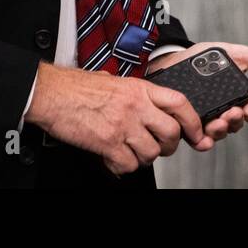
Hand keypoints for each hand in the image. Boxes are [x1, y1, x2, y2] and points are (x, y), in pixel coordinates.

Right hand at [25, 61, 214, 175]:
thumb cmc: (76, 86)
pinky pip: (128, 164)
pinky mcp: (108, 143)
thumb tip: (145, 103)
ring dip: (144, 157)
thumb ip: (133, 92)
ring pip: (151, 153)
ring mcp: (123, 125)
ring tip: (130, 152)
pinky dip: (123, 167)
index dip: (193, 121)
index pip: (180, 103)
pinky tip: (114, 159)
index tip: (196, 133)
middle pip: (171, 132)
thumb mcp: (112, 80)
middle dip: (169, 146)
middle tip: (160, 147)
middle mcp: (135, 106)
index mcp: (139, 88)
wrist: (51, 94)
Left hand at [145, 41, 247, 144]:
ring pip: (219, 133)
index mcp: (239, 99)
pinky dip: (202, 142)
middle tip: (233, 113)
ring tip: (218, 122)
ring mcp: (207, 120)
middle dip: (237, 121)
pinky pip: (197, 139)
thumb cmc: (206, 58)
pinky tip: (203, 138)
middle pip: (237, 124)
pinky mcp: (188, 123)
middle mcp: (225, 112)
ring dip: (222, 130)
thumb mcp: (235, 55)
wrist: (173, 56)